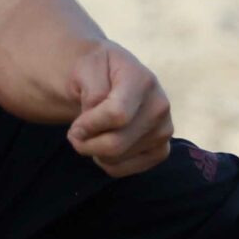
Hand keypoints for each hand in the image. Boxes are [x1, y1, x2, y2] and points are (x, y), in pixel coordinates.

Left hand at [65, 41, 171, 175]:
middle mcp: (160, 105)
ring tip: (91, 134)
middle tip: (75, 134)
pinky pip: (125, 170)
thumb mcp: (86, 68)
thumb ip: (91, 91)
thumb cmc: (95, 71)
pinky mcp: (161, 150)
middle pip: (116, 143)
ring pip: (117, 159)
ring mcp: (164, 130)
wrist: (110, 78)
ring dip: (94, 151)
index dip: (89, 125)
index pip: (117, 115)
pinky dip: (106, 162)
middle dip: (86, 143)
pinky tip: (103, 144)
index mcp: (142, 79)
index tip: (75, 124)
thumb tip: (95, 120)